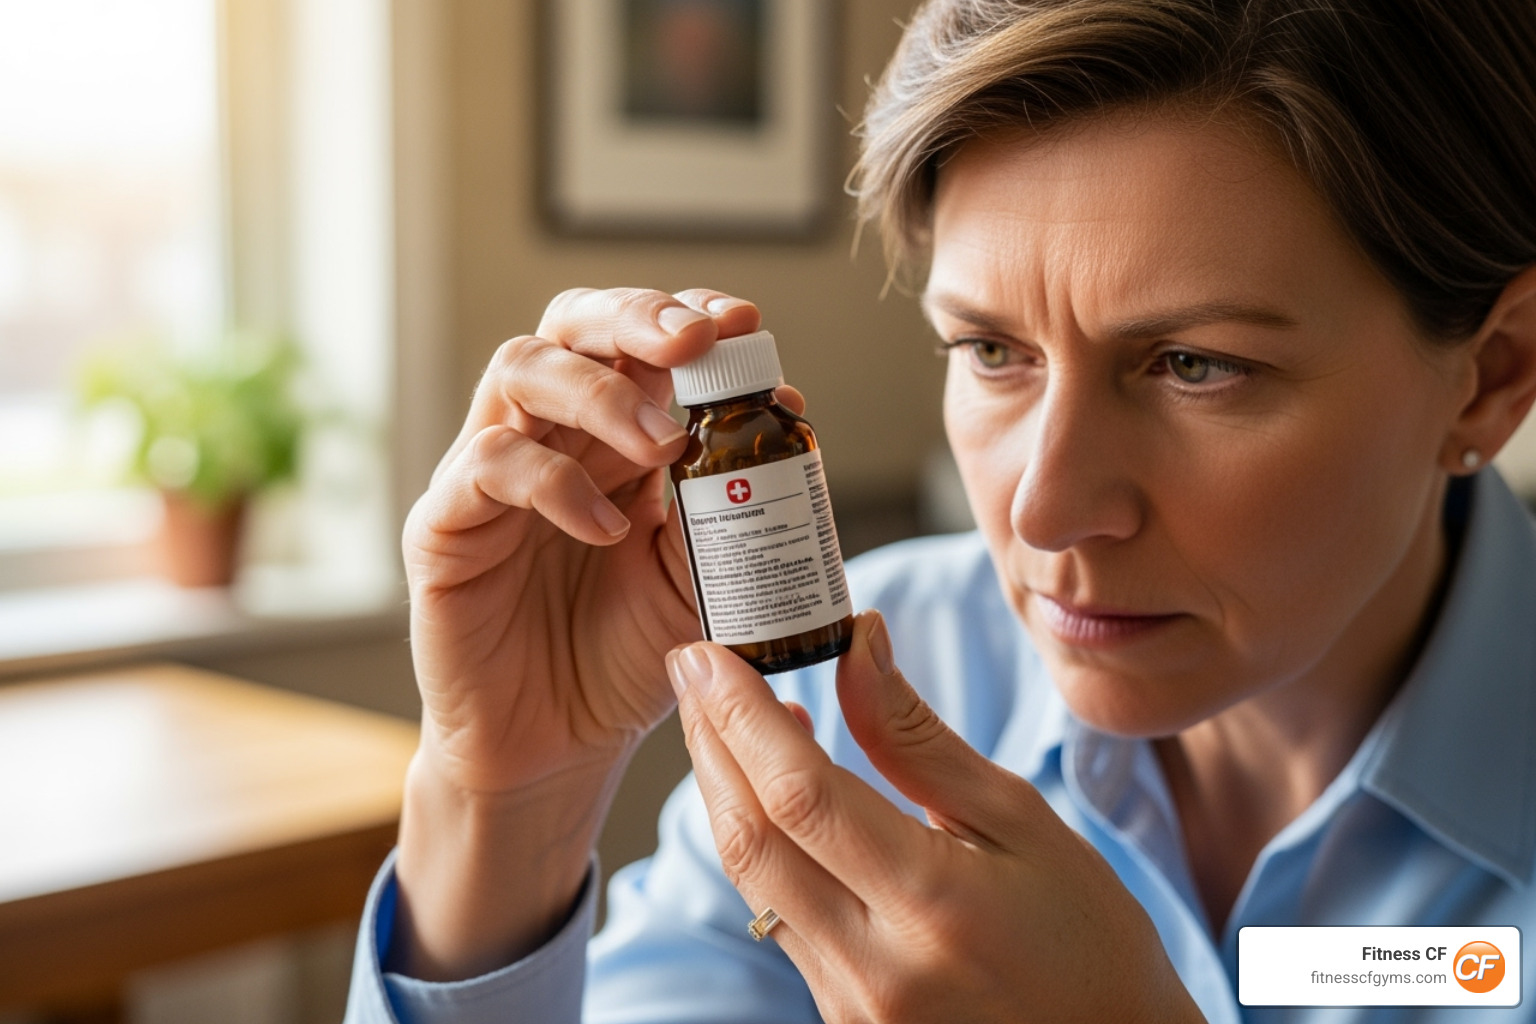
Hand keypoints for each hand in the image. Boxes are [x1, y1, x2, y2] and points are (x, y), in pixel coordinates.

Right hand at [392, 288, 801, 977]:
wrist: (559, 748)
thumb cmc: (626, 656)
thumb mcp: (702, 578)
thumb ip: (733, 503)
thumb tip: (786, 408)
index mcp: (613, 436)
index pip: (638, 340)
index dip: (686, 313)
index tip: (744, 323)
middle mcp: (551, 436)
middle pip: (572, 325)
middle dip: (636, 317)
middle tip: (695, 344)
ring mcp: (490, 475)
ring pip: (521, 370)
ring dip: (600, 392)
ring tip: (661, 444)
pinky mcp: (447, 527)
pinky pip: (487, 467)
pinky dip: (554, 483)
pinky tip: (607, 528)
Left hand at [667, 611, 1204, 1022]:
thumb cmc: (1088, 939)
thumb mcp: (1021, 821)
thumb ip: (920, 742)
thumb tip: (857, 645)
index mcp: (932, 906)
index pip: (800, 794)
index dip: (741, 714)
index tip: (709, 651)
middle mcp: (875, 966)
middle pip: (749, 838)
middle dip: (709, 741)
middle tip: (694, 666)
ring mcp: (850, 1003)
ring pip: (750, 879)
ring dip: (724, 788)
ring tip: (723, 712)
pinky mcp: (839, 1016)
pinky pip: (774, 914)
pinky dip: (759, 840)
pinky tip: (771, 792)